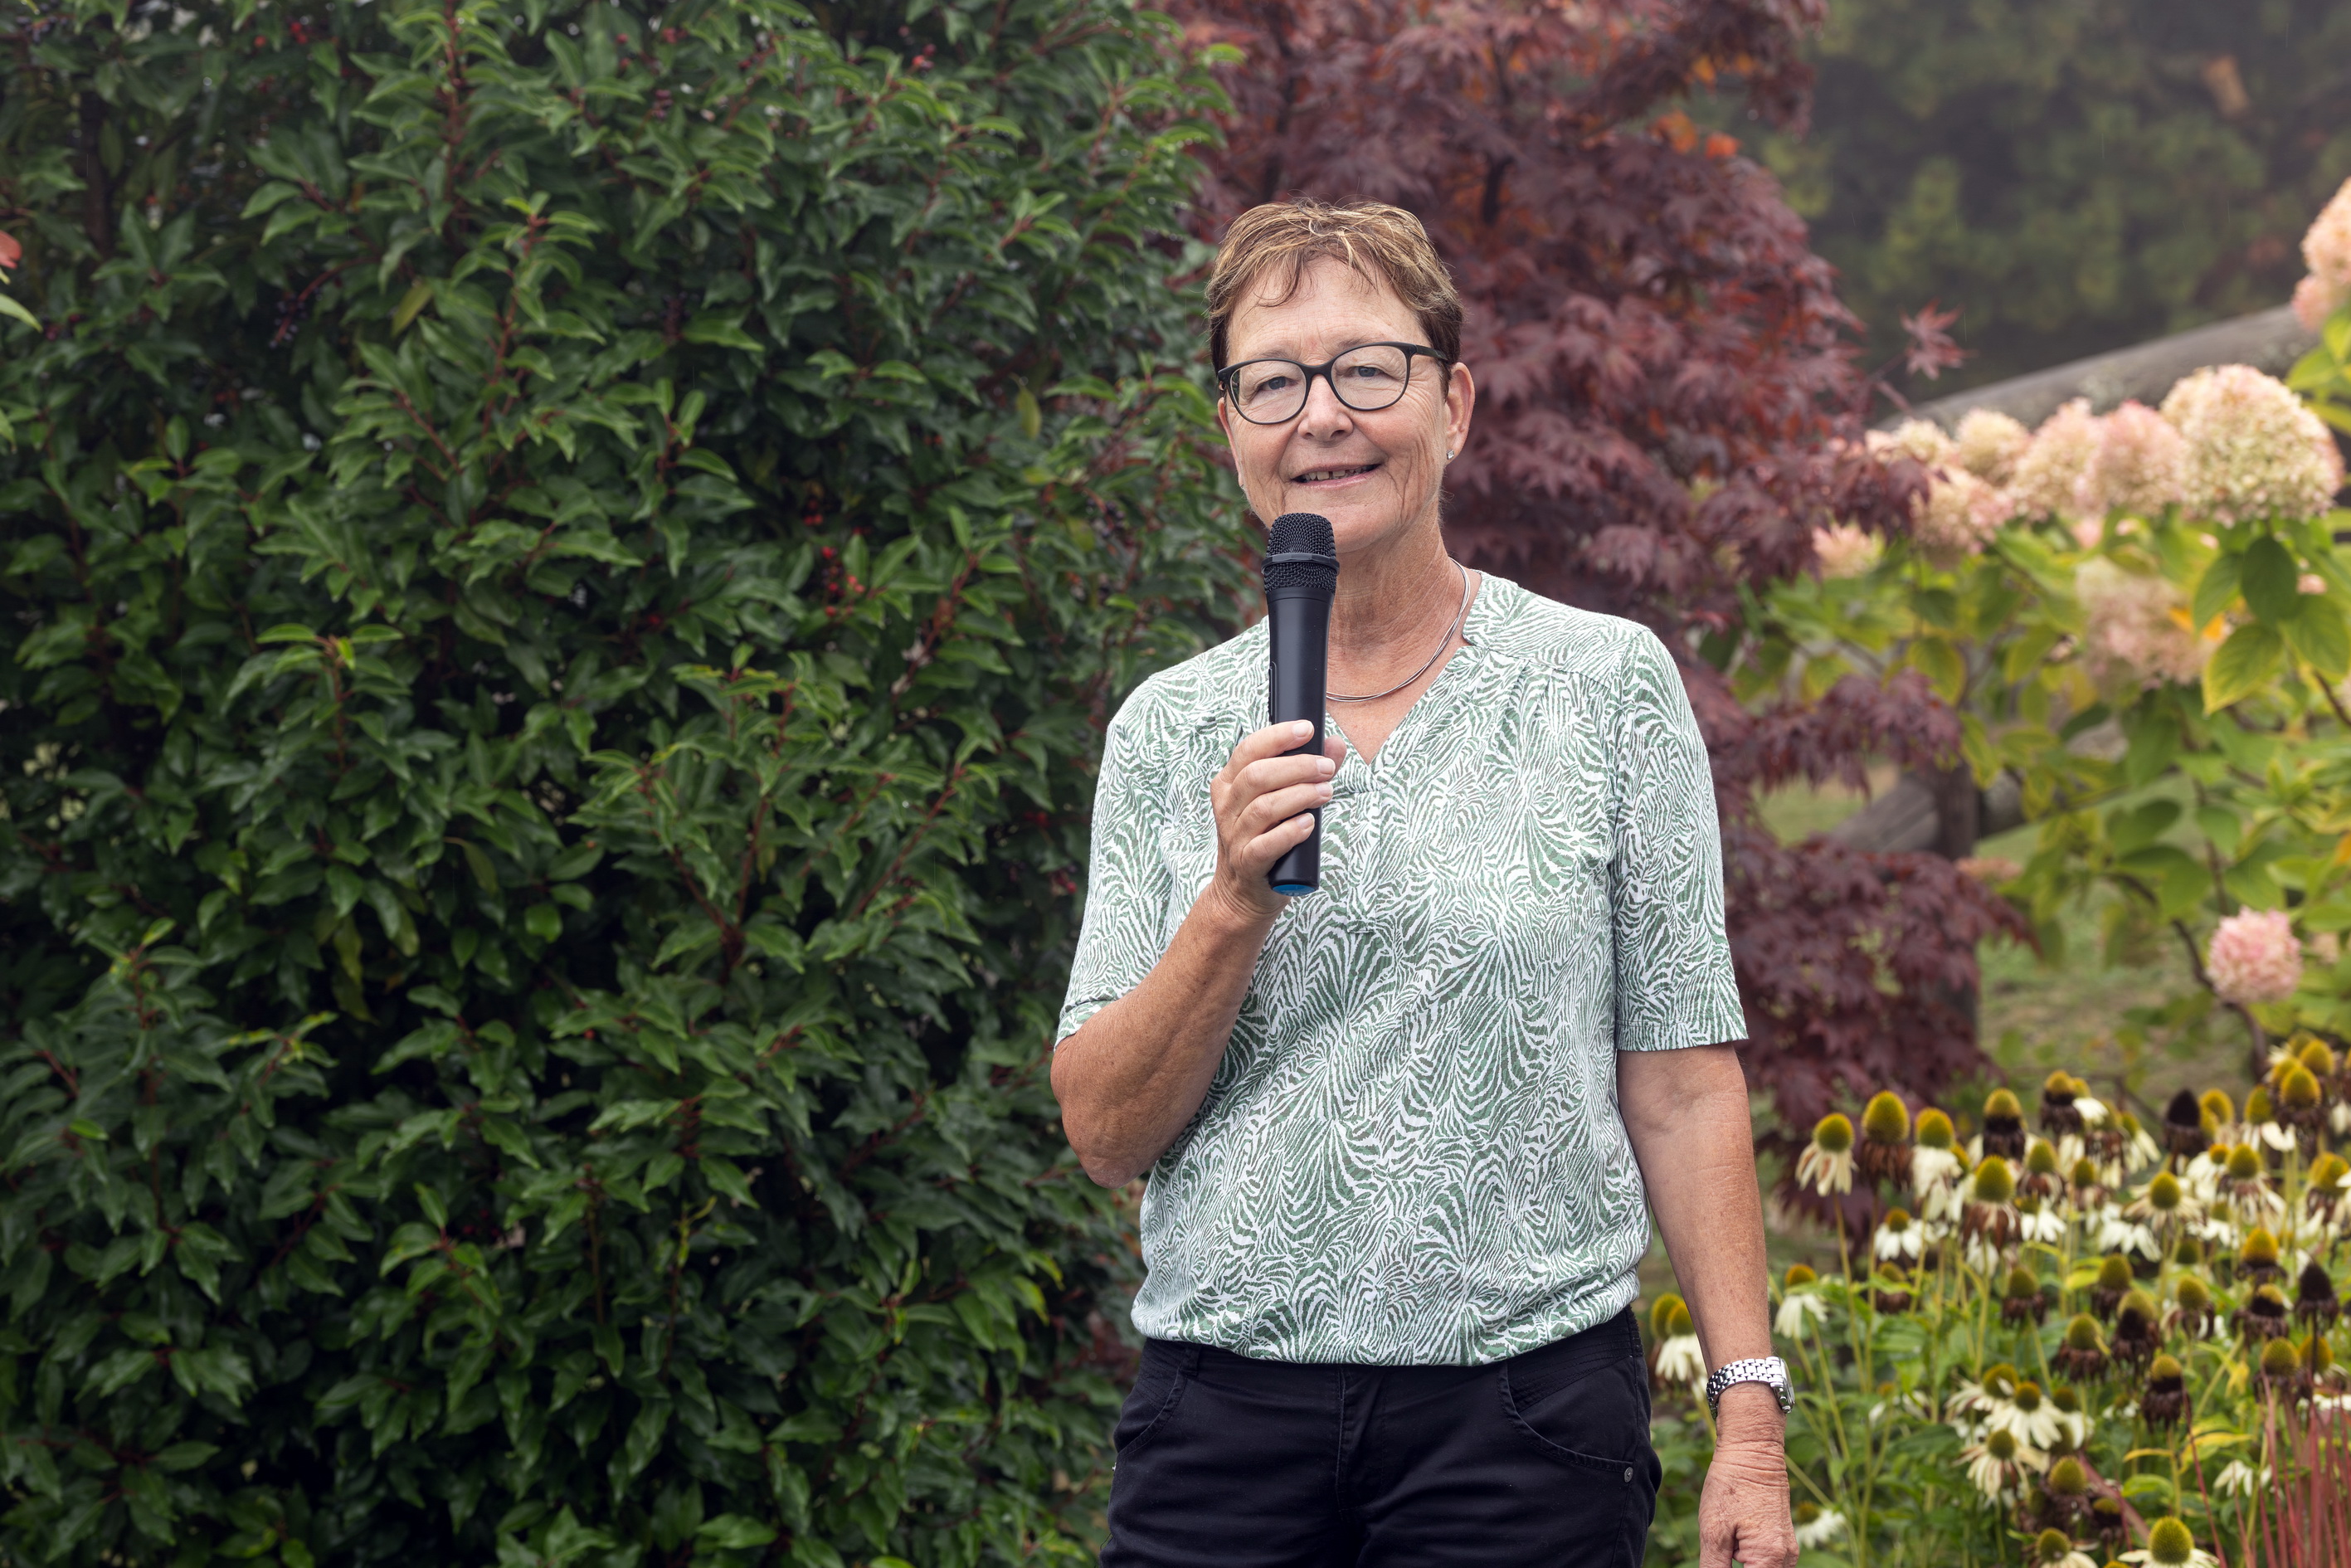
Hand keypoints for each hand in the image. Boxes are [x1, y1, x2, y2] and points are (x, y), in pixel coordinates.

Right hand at [1205, 721, 1343, 922]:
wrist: (1241, 893)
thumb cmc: (1264, 838)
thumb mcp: (1279, 802)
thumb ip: (1306, 772)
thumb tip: (1334, 745)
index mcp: (1229, 784)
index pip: (1249, 750)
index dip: (1278, 737)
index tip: (1307, 730)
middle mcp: (1227, 807)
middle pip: (1258, 776)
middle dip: (1297, 767)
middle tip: (1327, 768)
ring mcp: (1234, 837)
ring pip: (1264, 808)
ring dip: (1300, 795)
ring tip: (1326, 792)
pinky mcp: (1247, 864)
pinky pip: (1266, 845)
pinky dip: (1289, 832)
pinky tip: (1308, 824)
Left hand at [1699, 1392, 1794, 1567]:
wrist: (1752, 1450)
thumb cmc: (1731, 1486)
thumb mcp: (1713, 1532)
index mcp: (1769, 1559)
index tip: (1718, 1557)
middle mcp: (1786, 1560)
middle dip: (1735, 1567)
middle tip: (1722, 1546)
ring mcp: (1788, 1551)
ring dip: (1743, 1565)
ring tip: (1727, 1539)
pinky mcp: (1783, 1542)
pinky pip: (1767, 1562)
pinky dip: (1750, 1559)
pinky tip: (1734, 1538)